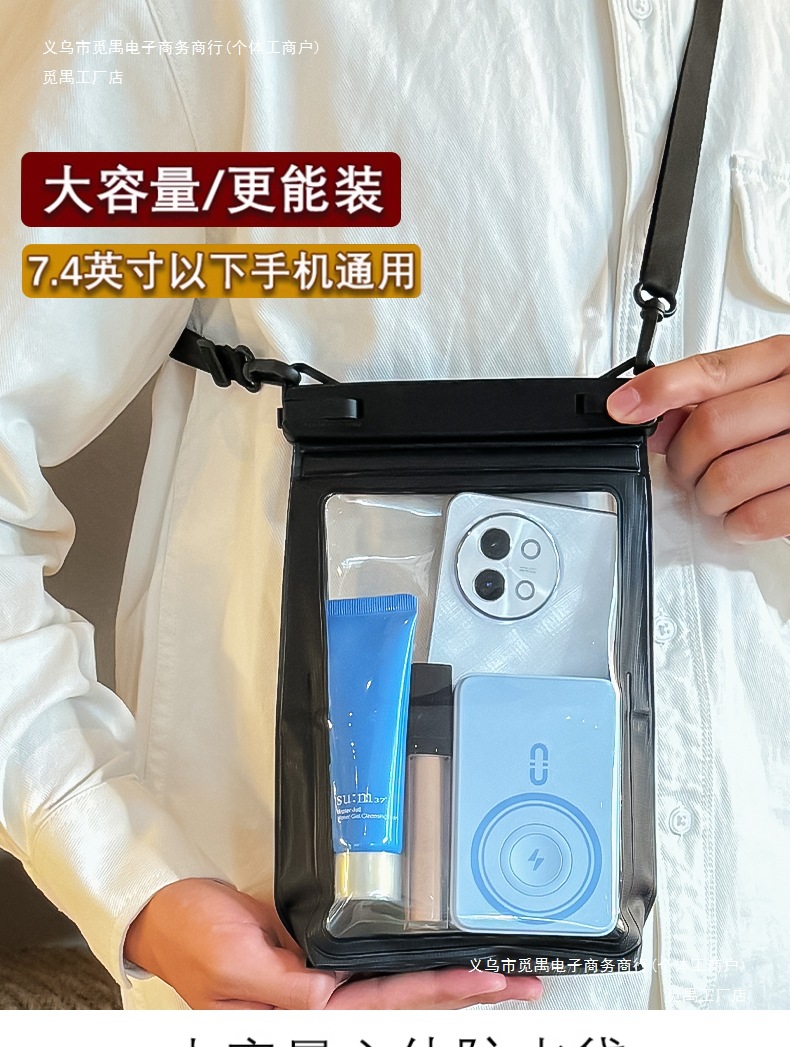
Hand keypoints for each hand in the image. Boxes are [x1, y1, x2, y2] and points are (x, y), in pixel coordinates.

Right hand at [124, 879, 542, 1008]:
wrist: (169, 911)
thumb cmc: (192, 937)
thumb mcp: (233, 963)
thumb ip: (286, 985)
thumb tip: (333, 996)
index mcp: (304, 1013)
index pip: (386, 1009)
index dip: (438, 997)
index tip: (486, 986)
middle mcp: (321, 1004)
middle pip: (407, 1006)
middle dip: (464, 998)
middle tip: (520, 987)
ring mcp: (323, 984)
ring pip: (400, 990)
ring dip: (450, 986)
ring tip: (500, 982)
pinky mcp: (319, 960)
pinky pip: (378, 969)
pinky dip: (416, 967)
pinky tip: (442, 965)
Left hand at [606, 335, 789, 541]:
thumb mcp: (767, 390)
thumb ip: (711, 397)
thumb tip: (650, 415)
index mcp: (787, 362)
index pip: (713, 371)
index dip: (659, 390)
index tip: (622, 408)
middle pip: (711, 428)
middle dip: (684, 460)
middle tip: (689, 470)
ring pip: (727, 478)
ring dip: (709, 497)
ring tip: (722, 492)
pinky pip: (756, 518)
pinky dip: (737, 524)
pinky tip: (745, 512)